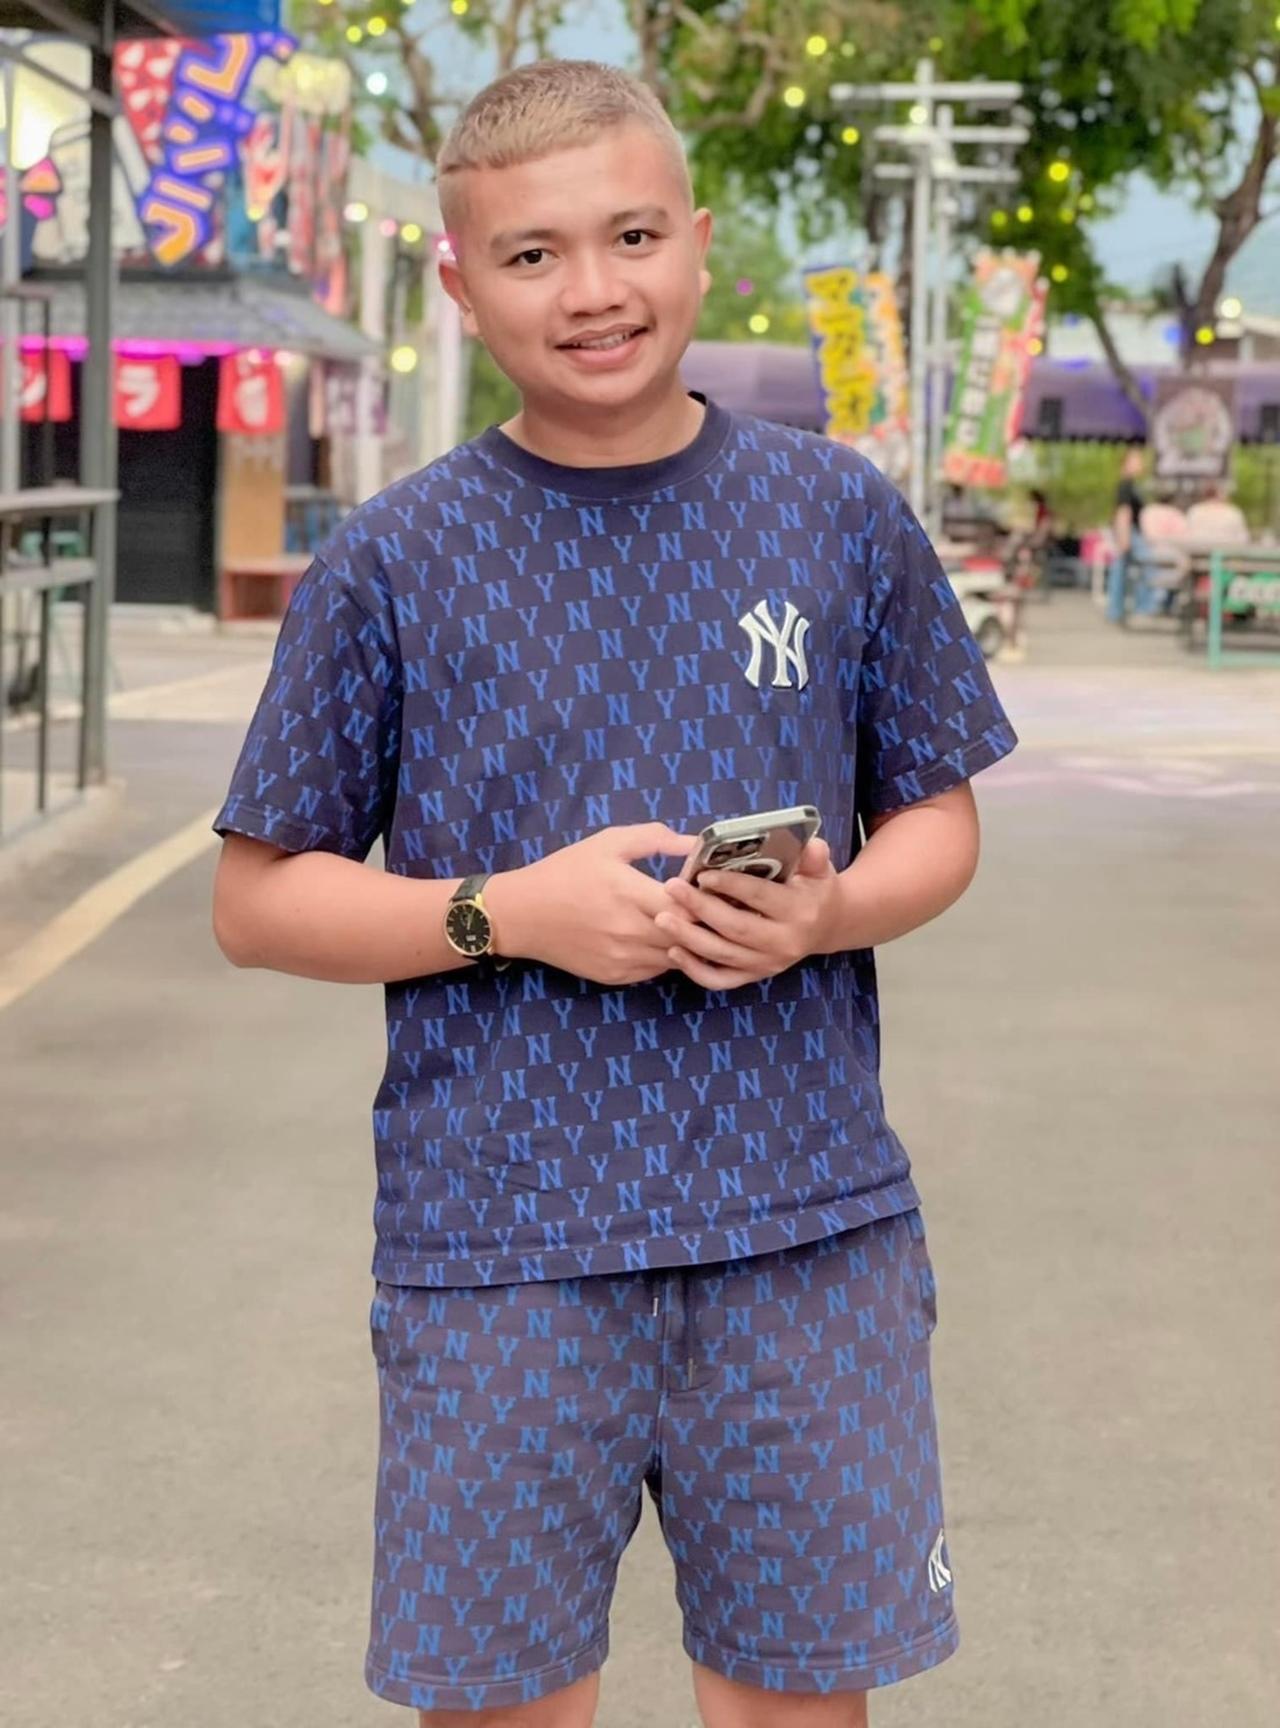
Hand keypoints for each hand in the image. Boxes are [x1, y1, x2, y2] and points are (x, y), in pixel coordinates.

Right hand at [486, 824, 699, 985]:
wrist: (521, 914)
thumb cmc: (565, 872)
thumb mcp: (608, 843)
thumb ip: (654, 839)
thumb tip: (696, 842)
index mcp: (629, 892)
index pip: (689, 906)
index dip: (705, 897)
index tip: (709, 887)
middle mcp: (629, 931)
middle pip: (689, 936)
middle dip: (702, 923)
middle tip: (708, 907)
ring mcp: (623, 958)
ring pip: (676, 957)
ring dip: (686, 942)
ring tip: (688, 923)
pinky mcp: (616, 975)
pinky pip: (656, 970)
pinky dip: (665, 956)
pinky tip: (660, 937)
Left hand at [656, 838, 840, 989]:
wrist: (826, 926)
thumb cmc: (814, 888)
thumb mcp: (820, 868)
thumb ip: (814, 856)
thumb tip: (810, 844)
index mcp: (800, 912)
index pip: (761, 897)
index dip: (731, 885)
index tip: (703, 874)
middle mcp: (784, 943)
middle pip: (736, 928)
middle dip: (700, 908)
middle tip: (671, 888)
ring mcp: (768, 964)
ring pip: (722, 955)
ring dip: (689, 938)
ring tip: (662, 918)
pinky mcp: (755, 976)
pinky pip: (720, 980)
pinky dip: (694, 970)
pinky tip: (674, 951)